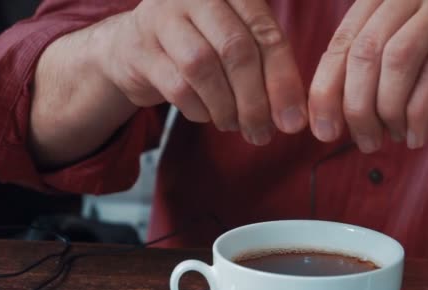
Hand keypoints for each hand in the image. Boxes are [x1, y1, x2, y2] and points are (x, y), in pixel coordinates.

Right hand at [97, 0, 306, 144]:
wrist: (133, 47)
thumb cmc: (200, 46)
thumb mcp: (235, 42)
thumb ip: (265, 66)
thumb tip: (292, 118)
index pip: (266, 34)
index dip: (283, 81)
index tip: (293, 120)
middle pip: (236, 50)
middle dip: (255, 101)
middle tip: (263, 133)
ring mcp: (162, 17)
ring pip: (204, 67)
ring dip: (226, 108)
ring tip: (234, 126)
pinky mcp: (141, 49)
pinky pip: (177, 86)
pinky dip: (199, 110)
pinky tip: (208, 117)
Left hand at [309, 0, 427, 151]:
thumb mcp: (400, 60)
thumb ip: (363, 77)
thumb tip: (324, 120)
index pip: (342, 42)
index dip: (326, 90)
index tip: (321, 131)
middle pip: (366, 51)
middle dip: (356, 106)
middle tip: (362, 142)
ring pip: (398, 61)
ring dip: (387, 111)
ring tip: (390, 139)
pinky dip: (419, 115)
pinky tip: (416, 137)